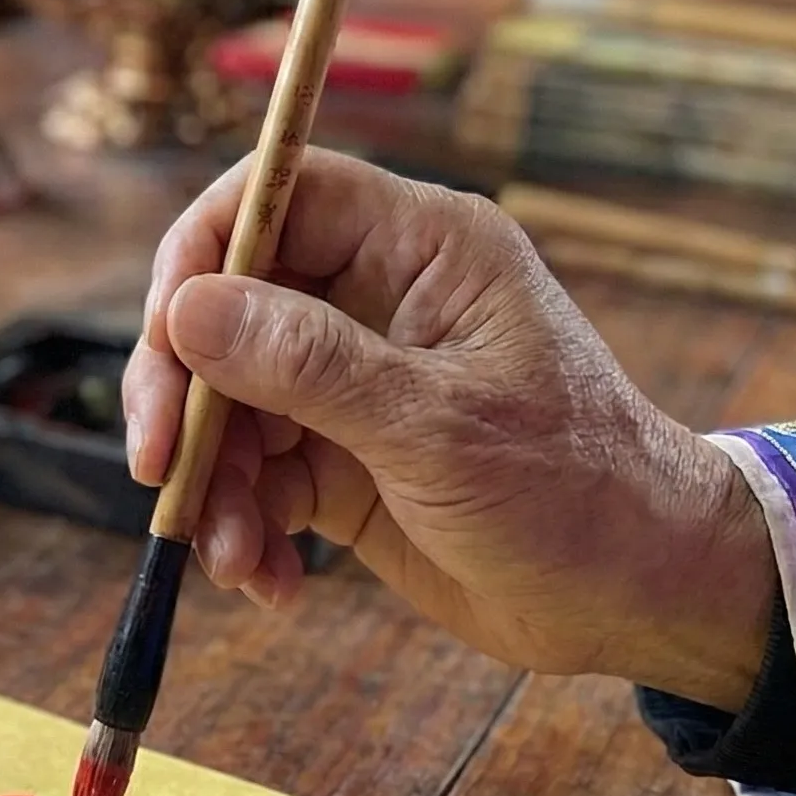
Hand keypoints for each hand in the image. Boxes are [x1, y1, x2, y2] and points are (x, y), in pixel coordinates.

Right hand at [123, 151, 774, 709]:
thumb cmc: (574, 490)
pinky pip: (256, 481)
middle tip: (160, 470)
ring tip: (235, 557)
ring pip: (230, 407)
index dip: (202, 251)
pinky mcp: (342, 465)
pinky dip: (245, 530)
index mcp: (421, 250)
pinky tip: (270, 581)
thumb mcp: (438, 427)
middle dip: (185, 396)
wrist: (635, 598)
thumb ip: (310, 365)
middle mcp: (377, 303)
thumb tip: (190, 308)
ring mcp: (353, 387)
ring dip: (215, 486)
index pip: (279, 198)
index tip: (162, 336)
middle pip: (228, 311)